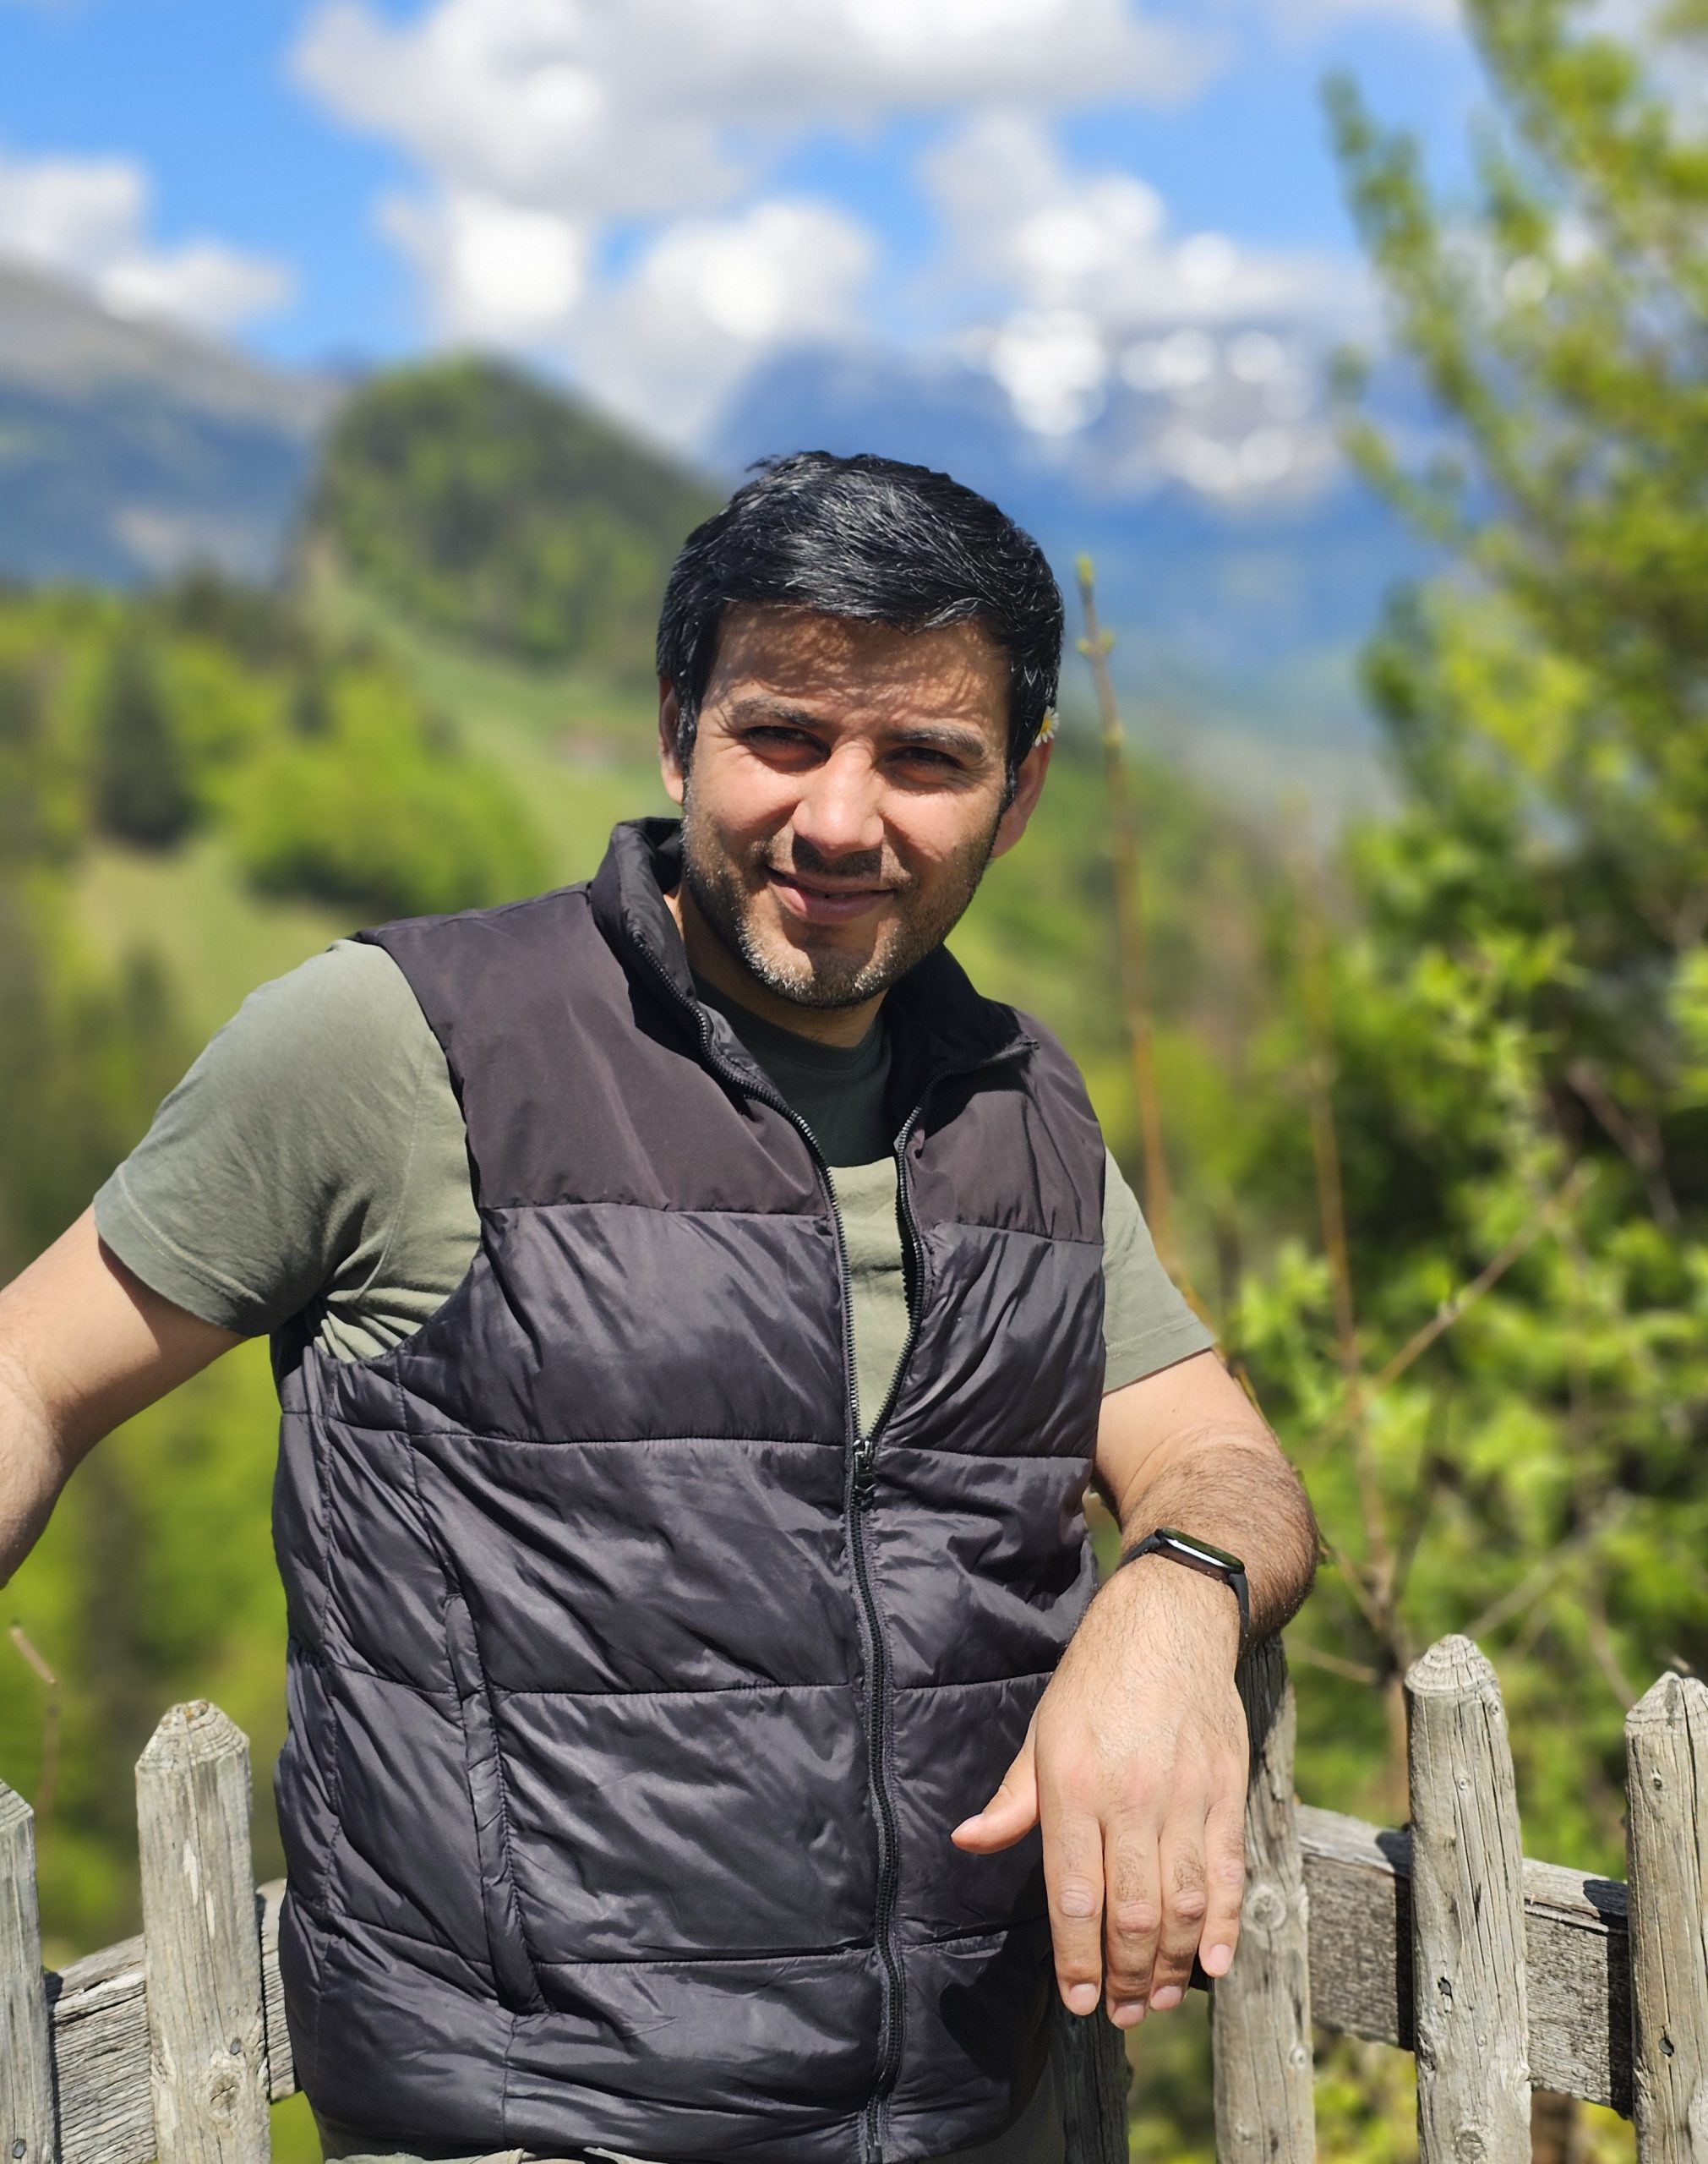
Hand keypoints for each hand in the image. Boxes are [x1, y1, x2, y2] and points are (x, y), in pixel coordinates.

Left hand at [951, 1556, 1248, 2027]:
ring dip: (1168, 1965)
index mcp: (1074, 1784)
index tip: (1077, 2000)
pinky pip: (1226, 1872)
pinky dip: (1221, 1925)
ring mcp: (1185, 1795)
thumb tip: (967, 1842)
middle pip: (1129, 1911)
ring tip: (1154, 2000)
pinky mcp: (1227, 1790)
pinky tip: (1212, 1963)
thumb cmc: (1095, 1680)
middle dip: (1122, 1976)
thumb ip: (1013, 1799)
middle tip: (1118, 2013)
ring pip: (1179, 1903)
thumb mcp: (1042, 1731)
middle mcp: (1130, 1795)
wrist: (1169, 1622)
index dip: (1076, 1958)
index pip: (1074, 1893)